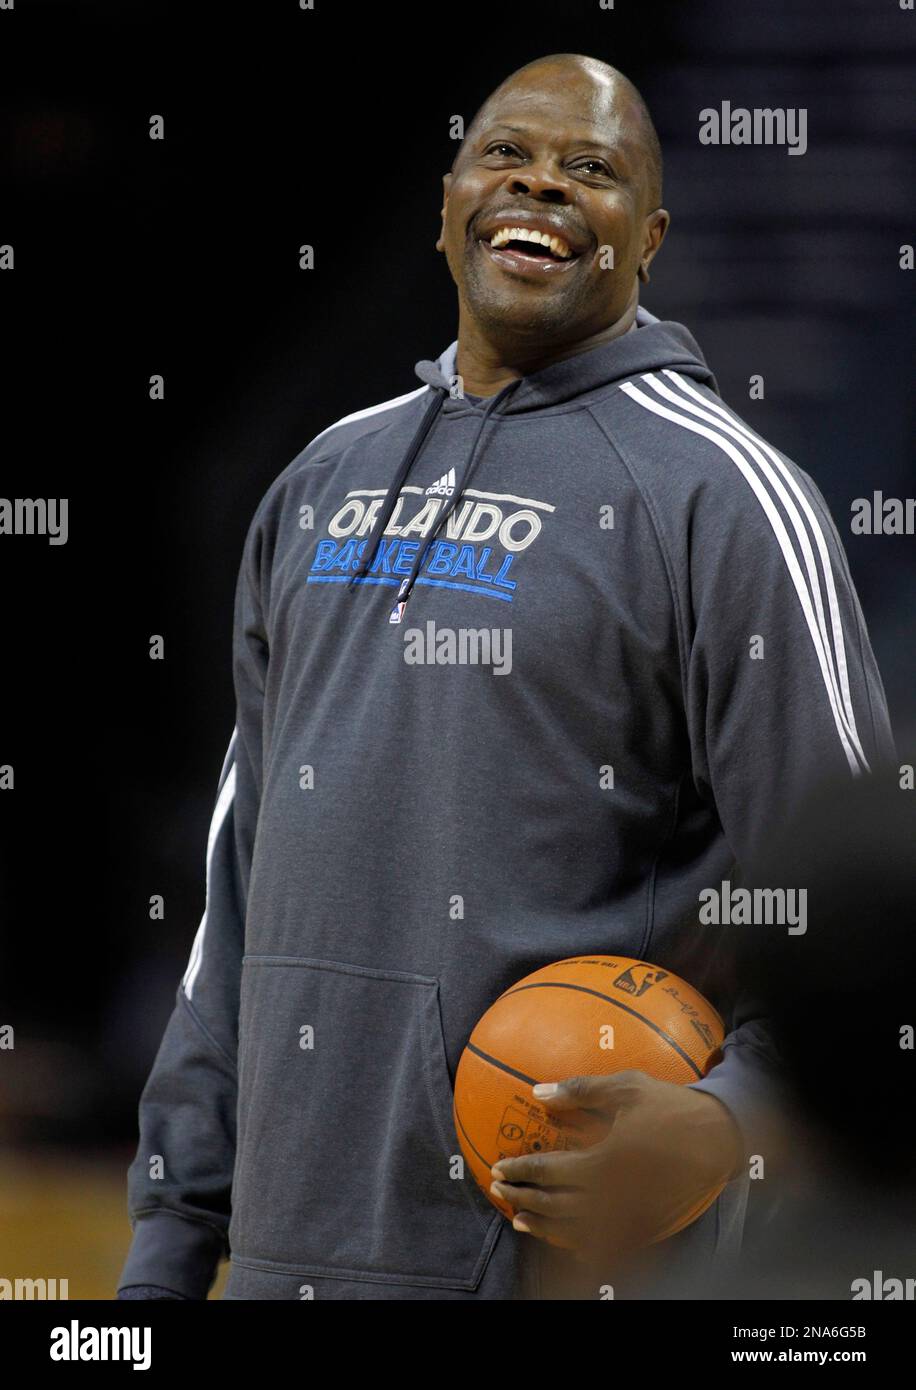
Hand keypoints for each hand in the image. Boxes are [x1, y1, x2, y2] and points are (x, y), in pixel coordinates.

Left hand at [489, 1071, 742, 1261]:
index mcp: (607, 1160)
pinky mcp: (644, 1226)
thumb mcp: (627, 1088)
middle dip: (522, 1199)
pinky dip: (574, 1242)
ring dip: (542, 1226)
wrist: (721, 1139)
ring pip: (575, 1231)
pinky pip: (603, 1243)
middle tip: (498, 1192)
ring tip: (519, 1219)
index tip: (497, 1169)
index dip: (520, 1172)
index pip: (551, 1171)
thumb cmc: (672, 1107)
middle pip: (556, 1205)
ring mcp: (630, 1215)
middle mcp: (615, 1194)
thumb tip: (538, 1092)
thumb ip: (581, 1090)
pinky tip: (560, 1236)